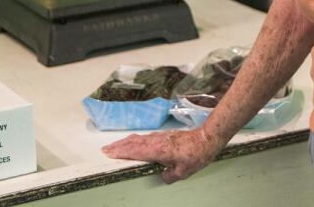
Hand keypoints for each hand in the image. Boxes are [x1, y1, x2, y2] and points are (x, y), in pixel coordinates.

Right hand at [101, 127, 220, 183]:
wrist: (208, 138)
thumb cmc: (196, 155)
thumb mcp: (183, 171)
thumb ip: (169, 176)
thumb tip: (162, 177)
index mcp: (158, 150)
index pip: (135, 151)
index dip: (121, 152)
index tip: (109, 153)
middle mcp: (156, 142)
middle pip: (133, 143)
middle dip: (118, 146)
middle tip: (105, 150)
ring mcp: (160, 137)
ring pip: (138, 139)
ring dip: (125, 142)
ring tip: (114, 146)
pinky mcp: (164, 135)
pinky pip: (145, 138)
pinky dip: (135, 140)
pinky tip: (134, 142)